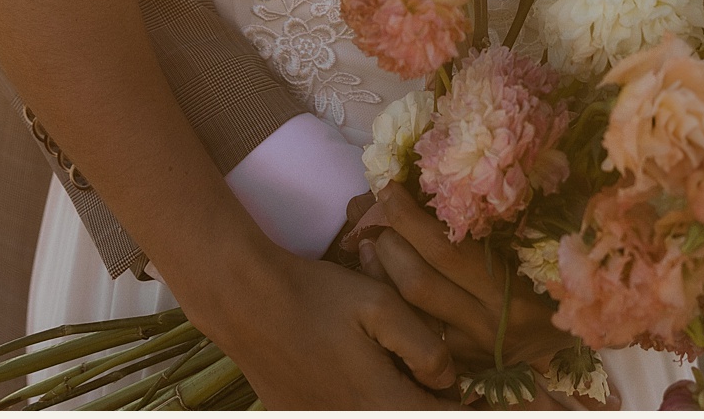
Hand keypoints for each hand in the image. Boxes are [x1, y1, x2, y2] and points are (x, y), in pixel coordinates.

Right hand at [187, 240, 457, 407]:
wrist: (245, 300)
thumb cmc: (316, 296)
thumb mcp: (380, 305)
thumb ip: (425, 347)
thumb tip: (448, 380)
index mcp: (380, 402)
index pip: (437, 418)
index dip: (456, 403)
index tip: (457, 384)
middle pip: (406, 415)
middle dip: (421, 397)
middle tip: (423, 369)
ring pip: (376, 412)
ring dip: (390, 397)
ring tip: (384, 365)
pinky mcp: (300, 415)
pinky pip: (341, 409)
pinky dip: (357, 397)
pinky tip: (349, 368)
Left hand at [353, 182, 577, 370]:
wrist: (585, 328)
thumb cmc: (564, 269)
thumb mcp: (547, 240)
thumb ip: (513, 215)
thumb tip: (464, 172)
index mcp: (514, 290)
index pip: (447, 250)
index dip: (409, 217)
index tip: (390, 188)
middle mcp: (490, 324)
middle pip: (419, 281)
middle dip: (390, 242)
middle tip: (380, 212)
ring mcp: (473, 348)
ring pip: (409, 311)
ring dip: (380, 272)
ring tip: (371, 242)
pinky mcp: (463, 363)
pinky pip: (415, 332)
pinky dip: (392, 303)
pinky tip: (379, 279)